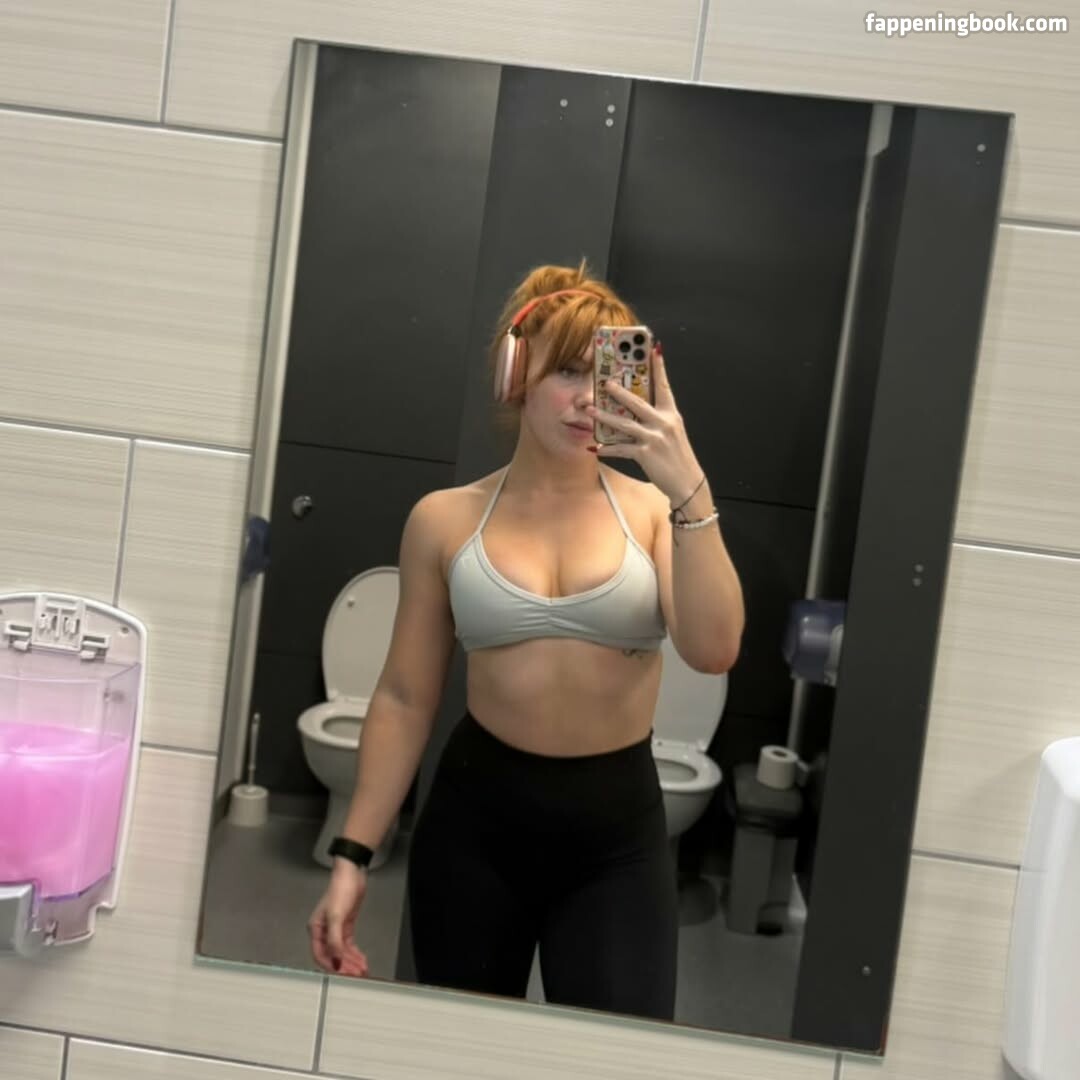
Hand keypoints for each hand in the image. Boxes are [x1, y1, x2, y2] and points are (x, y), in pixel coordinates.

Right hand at [308, 859, 370, 976]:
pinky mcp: (346, 925)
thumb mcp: (336, 916)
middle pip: (333, 955)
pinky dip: (355, 953)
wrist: (353, 874)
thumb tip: (335, 959)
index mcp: (316, 929)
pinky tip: (361, 959)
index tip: (343, 974)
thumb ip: (335, 940)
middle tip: (356, 974)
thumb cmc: (340, 890)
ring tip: (362, 969)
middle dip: (345, 965)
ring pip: (342, 951)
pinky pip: (348, 945)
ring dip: (351, 961)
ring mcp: (335, 928)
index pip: (320, 955)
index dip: (331, 966)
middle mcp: (324, 931)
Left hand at [586, 342, 702, 504]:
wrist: (687, 483)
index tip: (654, 349)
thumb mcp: (673, 432)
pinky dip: (607, 449)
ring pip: (624, 424)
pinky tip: (595, 448)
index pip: (664, 386)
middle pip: (637, 402)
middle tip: (605, 383)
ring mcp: (654, 438)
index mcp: (672, 414)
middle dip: (619, 392)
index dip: (659, 367)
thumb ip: (658, 418)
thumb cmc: (677, 456)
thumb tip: (637, 408)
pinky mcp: (645, 454)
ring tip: (590, 410)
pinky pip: (621, 449)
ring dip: (604, 417)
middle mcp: (663, 423)